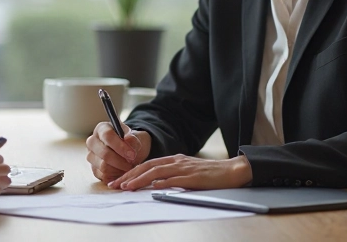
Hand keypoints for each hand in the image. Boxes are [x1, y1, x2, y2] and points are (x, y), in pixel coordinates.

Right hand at [85, 121, 150, 182]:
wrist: (128, 152)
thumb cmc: (129, 142)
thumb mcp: (135, 137)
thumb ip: (133, 139)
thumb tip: (128, 139)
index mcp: (101, 129)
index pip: (108, 136)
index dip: (120, 146)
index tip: (132, 154)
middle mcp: (92, 142)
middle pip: (104, 153)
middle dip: (121, 161)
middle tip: (132, 163)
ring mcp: (91, 156)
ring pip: (104, 166)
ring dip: (119, 169)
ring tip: (128, 166)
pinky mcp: (94, 169)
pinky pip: (104, 176)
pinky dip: (116, 175)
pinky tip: (122, 171)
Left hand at [107, 153, 251, 190]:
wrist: (231, 171)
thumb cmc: (209, 174)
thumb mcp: (187, 172)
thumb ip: (171, 176)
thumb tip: (154, 184)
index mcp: (174, 159)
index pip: (146, 164)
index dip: (130, 172)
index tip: (118, 181)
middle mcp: (176, 161)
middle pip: (146, 166)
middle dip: (128, 175)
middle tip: (114, 185)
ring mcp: (184, 168)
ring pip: (156, 172)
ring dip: (139, 179)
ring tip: (127, 187)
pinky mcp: (192, 177)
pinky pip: (174, 179)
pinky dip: (161, 183)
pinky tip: (151, 188)